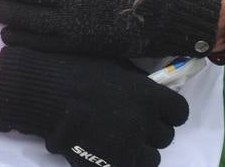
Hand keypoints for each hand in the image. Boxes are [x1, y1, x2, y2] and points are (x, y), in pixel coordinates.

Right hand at [0, 46, 187, 166]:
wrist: (44, 92)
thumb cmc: (75, 70)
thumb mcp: (115, 67)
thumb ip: (138, 83)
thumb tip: (153, 91)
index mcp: (148, 94)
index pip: (180, 112)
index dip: (169, 113)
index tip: (157, 112)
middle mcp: (144, 121)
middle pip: (166, 136)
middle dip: (151, 131)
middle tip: (130, 124)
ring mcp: (129, 145)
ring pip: (152, 158)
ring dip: (140, 151)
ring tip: (120, 141)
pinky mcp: (113, 164)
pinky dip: (123, 162)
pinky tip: (108, 151)